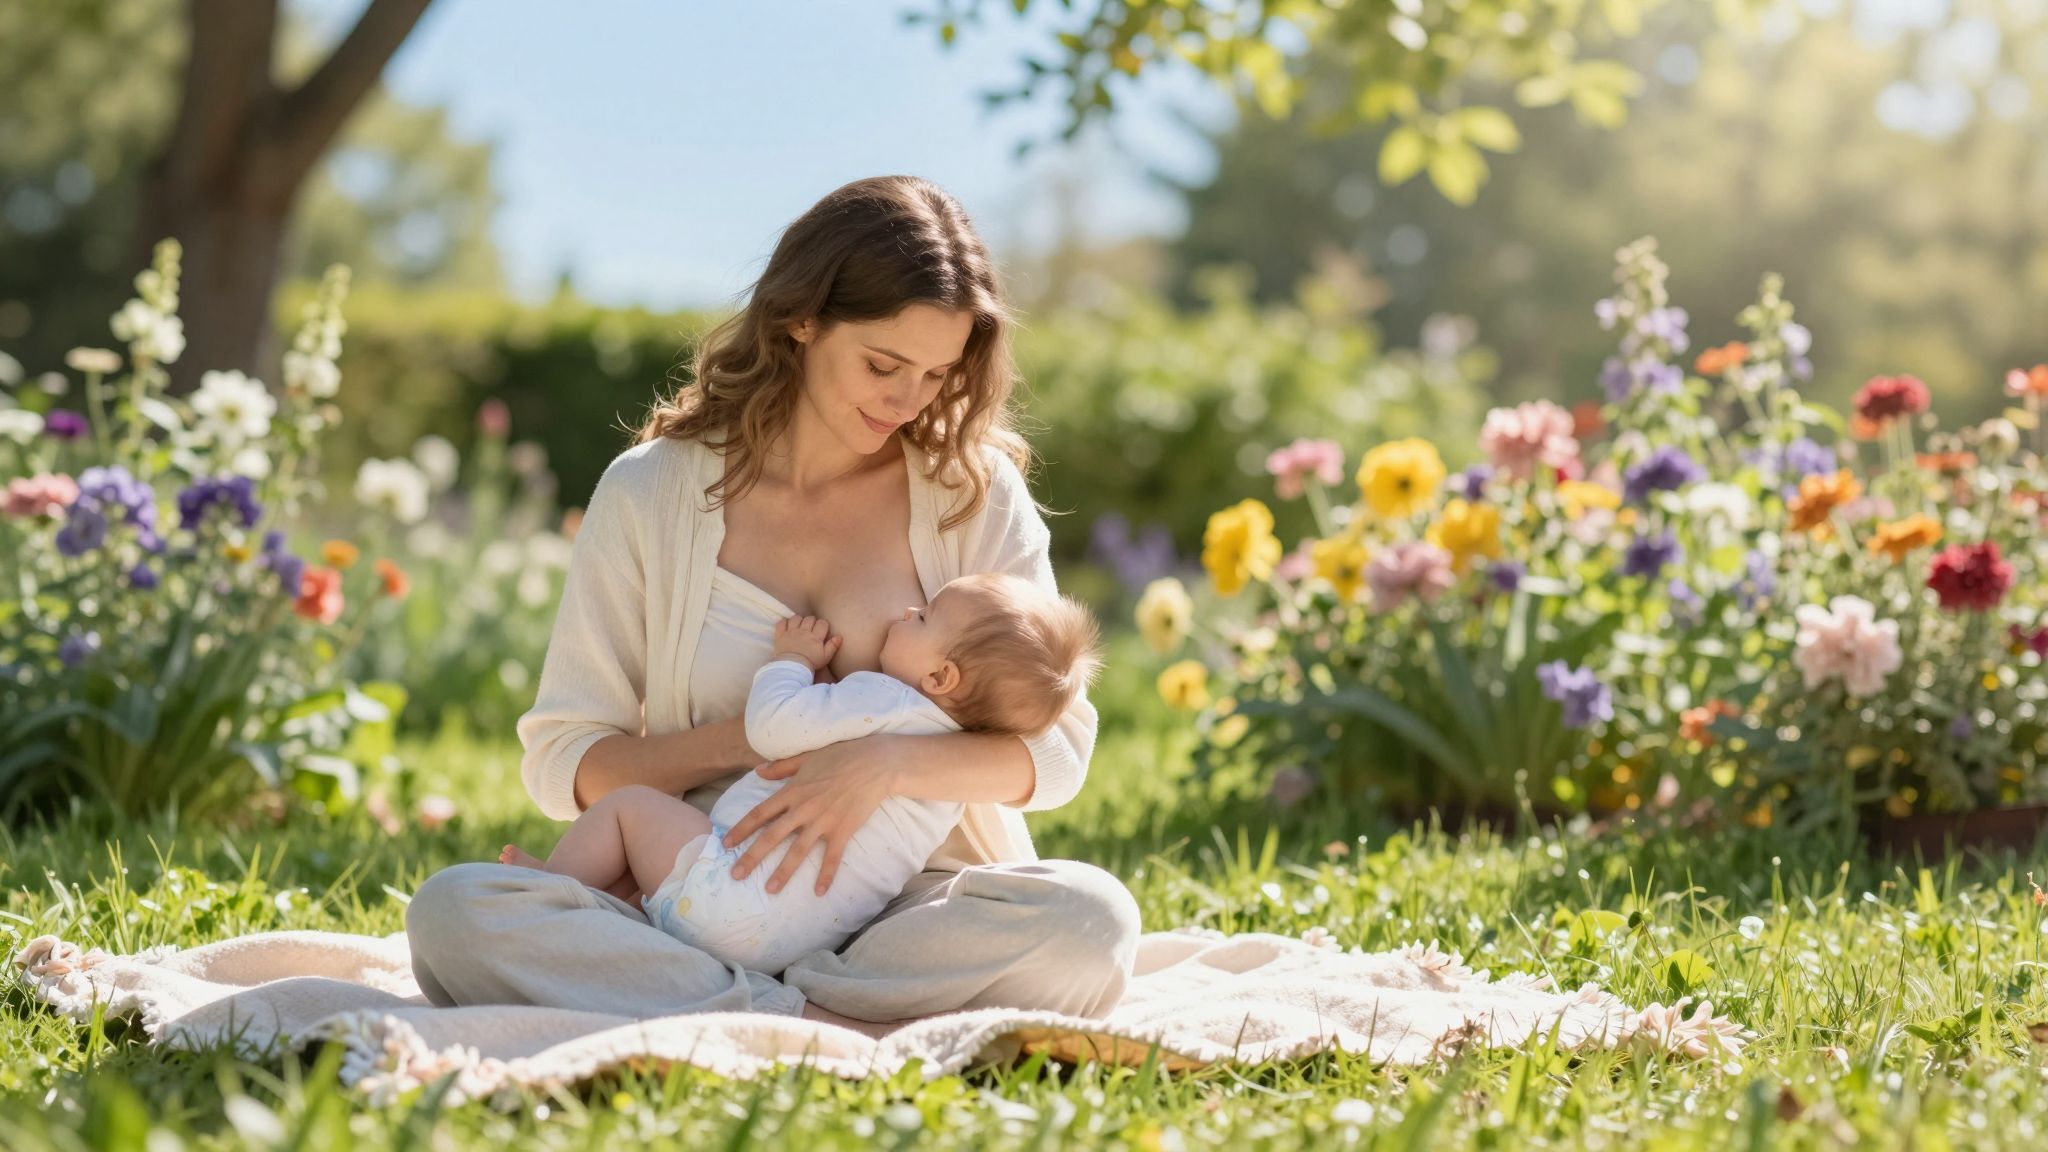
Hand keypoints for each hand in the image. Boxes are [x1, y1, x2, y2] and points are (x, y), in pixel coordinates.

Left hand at [724, 734, 897, 895]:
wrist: (875, 762)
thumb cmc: (842, 755)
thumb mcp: (807, 757)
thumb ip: (781, 767)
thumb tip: (757, 771)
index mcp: (792, 791)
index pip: (760, 814)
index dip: (741, 830)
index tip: (726, 845)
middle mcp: (803, 808)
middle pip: (772, 836)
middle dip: (752, 857)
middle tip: (735, 876)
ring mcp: (823, 821)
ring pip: (798, 850)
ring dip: (783, 871)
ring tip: (770, 889)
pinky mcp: (843, 829)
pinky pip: (832, 856)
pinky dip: (826, 875)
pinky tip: (819, 892)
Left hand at [772, 615, 840, 670]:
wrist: (792, 667)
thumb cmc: (810, 663)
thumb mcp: (825, 657)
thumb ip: (833, 646)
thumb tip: (839, 636)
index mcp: (815, 636)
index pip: (822, 623)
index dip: (823, 625)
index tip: (822, 630)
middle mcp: (804, 631)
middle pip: (810, 618)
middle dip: (812, 621)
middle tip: (811, 628)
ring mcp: (791, 632)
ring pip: (796, 618)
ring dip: (799, 620)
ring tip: (799, 626)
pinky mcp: (781, 635)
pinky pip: (781, 623)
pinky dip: (784, 622)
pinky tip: (787, 626)